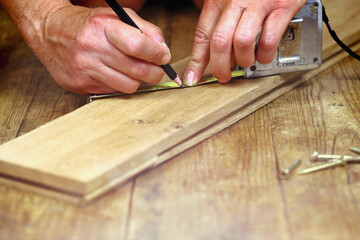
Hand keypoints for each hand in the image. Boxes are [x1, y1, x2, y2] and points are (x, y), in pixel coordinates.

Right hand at [34, 5, 169, 93]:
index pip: (138, 45)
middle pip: (137, 71)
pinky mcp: (79, 85)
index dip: (157, 54)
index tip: (163, 57)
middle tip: (156, 69)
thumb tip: (164, 50)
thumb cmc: (88, 24)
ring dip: (137, 81)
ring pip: (128, 86)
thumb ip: (145, 29)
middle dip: (154, 72)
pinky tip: (114, 74)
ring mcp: (84, 69)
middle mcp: (91, 48)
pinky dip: (119, 84)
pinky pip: (112, 92)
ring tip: (134, 71)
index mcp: (102, 27)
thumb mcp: (117, 16)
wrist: (49, 31)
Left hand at [184, 0, 306, 84]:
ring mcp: (259, 4)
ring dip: (243, 60)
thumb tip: (214, 50)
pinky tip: (264, 55)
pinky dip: (265, 54)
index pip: (203, 34)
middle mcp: (236, 0)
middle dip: (219, 67)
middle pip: (220, 41)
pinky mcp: (281, 7)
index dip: (196, 60)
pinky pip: (269, 39)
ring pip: (242, 42)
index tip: (192, 78)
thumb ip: (219, 19)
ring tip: (247, 62)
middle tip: (223, 77)